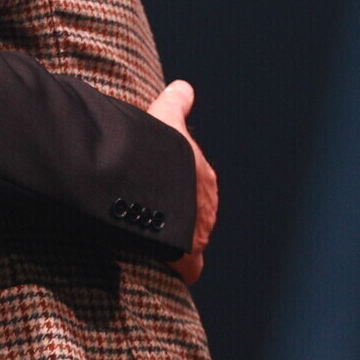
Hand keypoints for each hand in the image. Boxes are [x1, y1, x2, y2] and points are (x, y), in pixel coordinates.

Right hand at [144, 79, 216, 285]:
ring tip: (153, 245)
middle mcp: (207, 205)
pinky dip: (181, 271)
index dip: (179, 191)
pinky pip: (189, 268)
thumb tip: (184, 87)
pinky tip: (168, 272)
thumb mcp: (166, 116)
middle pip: (196, 216)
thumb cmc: (158, 145)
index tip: (162, 193)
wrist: (155, 176)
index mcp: (203, 176)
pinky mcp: (187, 255)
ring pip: (192, 242)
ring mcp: (199, 232)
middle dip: (180, 219)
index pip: (196, 187)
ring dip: (177, 245)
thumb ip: (176, 103)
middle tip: (153, 220)